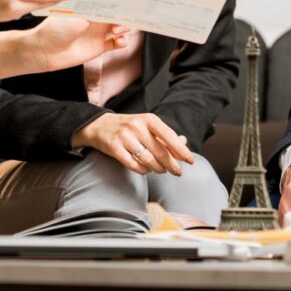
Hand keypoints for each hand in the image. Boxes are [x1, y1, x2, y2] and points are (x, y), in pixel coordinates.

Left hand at [0, 18, 126, 83]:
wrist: (43, 51)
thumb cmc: (54, 28)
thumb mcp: (76, 14)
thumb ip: (96, 8)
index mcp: (90, 3)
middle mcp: (97, 15)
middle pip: (120, 9)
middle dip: (129, 8)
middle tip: (135, 8)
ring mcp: (99, 30)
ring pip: (122, 25)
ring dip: (125, 25)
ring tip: (118, 29)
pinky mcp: (100, 45)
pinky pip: (118, 42)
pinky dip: (123, 41)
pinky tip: (120, 40)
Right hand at [72, 112, 194, 174]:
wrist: (99, 125)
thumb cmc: (128, 127)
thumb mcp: (147, 125)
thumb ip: (165, 135)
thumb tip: (184, 143)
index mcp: (148, 119)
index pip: (169, 136)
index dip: (181, 150)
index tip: (190, 160)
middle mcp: (137, 126)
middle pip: (160, 151)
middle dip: (171, 164)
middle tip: (177, 172)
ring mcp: (124, 137)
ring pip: (148, 160)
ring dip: (158, 169)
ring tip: (161, 170)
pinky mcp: (114, 148)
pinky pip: (134, 165)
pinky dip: (143, 170)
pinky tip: (146, 170)